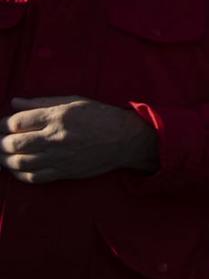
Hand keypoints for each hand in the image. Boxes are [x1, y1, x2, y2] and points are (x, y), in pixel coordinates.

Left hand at [3, 96, 157, 181]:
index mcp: (58, 116)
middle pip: (13, 143)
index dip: (2, 123)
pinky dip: (19, 173)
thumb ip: (42, 103)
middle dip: (0, 142)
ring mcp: (59, 157)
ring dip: (5, 159)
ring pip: (19, 162)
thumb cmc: (101, 116)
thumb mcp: (74, 101)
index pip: (17, 121)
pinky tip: (16, 167)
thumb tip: (14, 102)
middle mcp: (56, 137)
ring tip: (2, 154)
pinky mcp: (63, 172)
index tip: (0, 125)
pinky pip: (33, 177)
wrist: (125, 140)